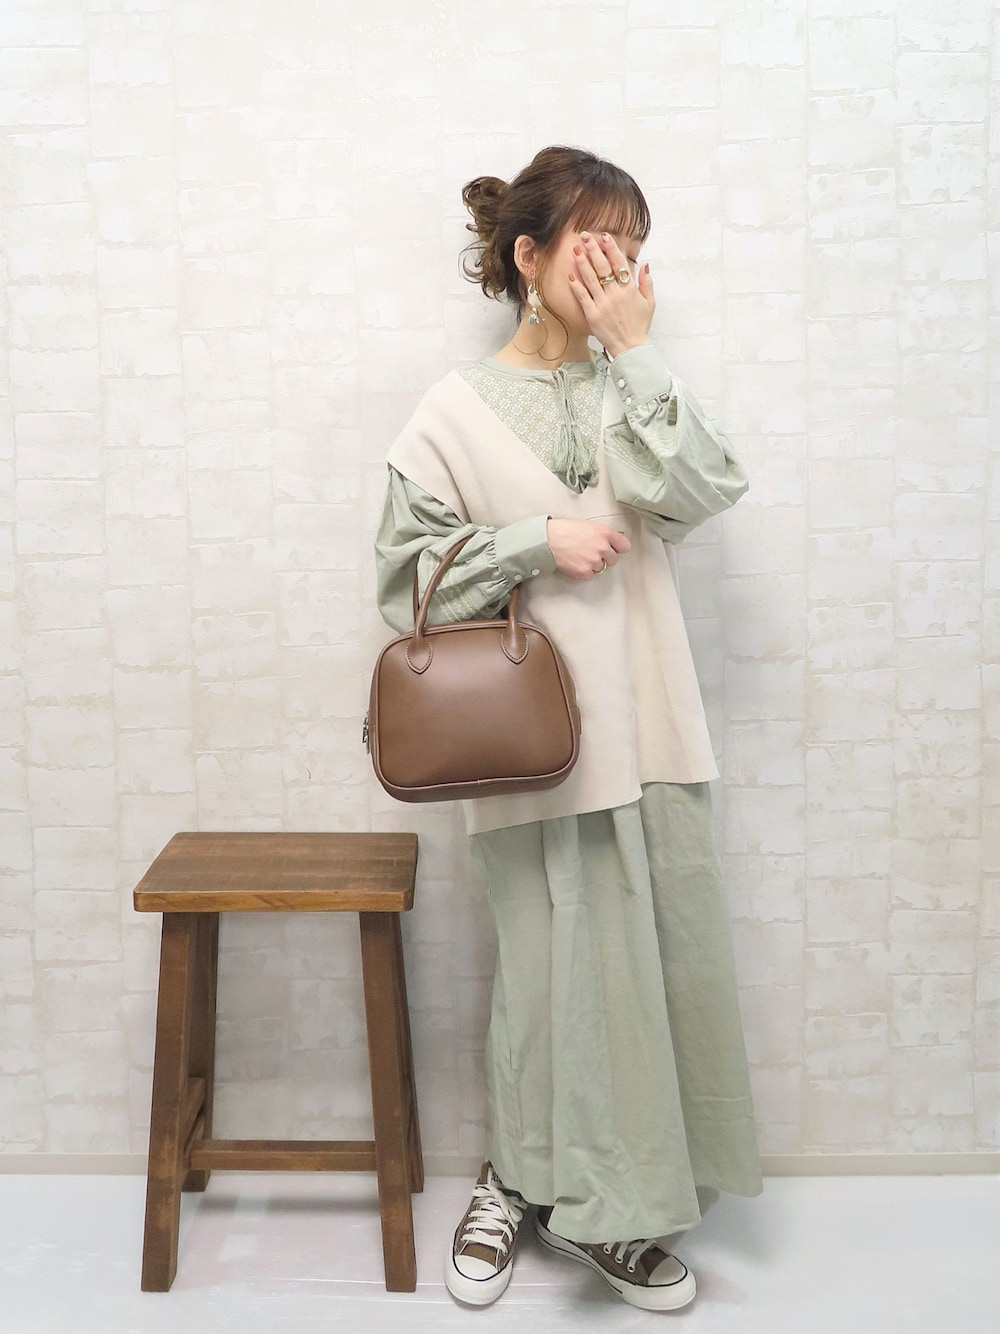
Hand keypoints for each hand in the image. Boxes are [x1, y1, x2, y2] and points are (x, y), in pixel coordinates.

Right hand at [546, 519, 630, 580]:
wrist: (548, 540)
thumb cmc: (564, 530)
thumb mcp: (588, 525)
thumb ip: (603, 534)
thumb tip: (614, 540)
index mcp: (605, 533)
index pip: (625, 546)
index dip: (618, 548)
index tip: (614, 549)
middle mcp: (602, 547)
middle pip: (614, 559)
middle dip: (605, 557)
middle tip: (591, 552)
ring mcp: (594, 561)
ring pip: (601, 568)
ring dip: (593, 564)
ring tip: (580, 556)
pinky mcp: (584, 571)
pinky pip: (591, 575)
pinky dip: (584, 571)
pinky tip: (576, 562)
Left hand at [567, 231, 654, 358]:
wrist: (631, 348)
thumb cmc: (640, 326)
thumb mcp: (650, 303)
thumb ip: (647, 282)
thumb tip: (645, 264)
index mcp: (629, 290)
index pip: (619, 264)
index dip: (611, 249)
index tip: (604, 236)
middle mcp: (615, 295)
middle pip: (602, 267)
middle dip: (593, 250)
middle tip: (585, 236)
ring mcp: (603, 305)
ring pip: (591, 279)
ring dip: (582, 263)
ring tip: (575, 249)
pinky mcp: (592, 315)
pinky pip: (583, 297)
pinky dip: (576, 286)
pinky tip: (570, 274)